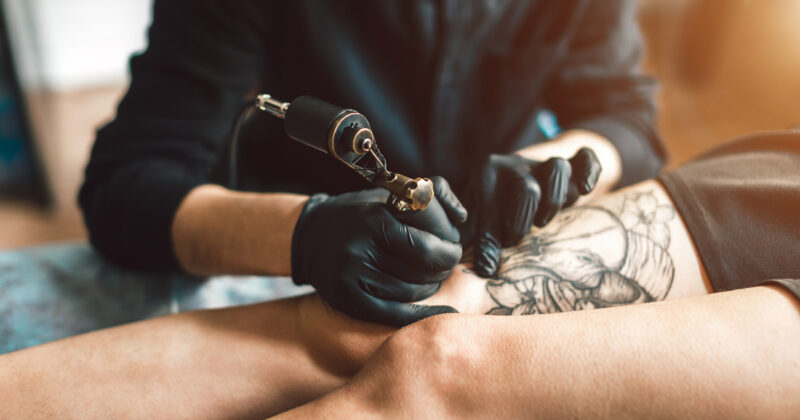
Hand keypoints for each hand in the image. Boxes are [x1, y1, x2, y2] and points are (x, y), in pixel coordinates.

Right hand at [291, 176, 467, 326]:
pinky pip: (393, 314)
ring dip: (429, 288)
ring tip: (431, 278)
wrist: (309, 236)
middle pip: (420, 272)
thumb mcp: (390, 194)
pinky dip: (422, 315)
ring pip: (410, 293)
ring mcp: (352, 276)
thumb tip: (463, 217)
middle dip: (441, 270)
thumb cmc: (361, 214)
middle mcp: (360, 249)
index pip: (425, 247)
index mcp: (374, 220)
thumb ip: (432, 194)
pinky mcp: (346, 298)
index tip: (454, 250)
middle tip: (445, 265)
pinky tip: (443, 310)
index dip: (448, 253)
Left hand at [464, 148, 600, 276]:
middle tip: (515, 240)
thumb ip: (484, 241)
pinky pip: (585, 157)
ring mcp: (544, 162)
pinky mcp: (570, 164)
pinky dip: (589, 170)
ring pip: (557, 169)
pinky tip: (586, 189)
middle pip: (526, 190)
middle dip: (522, 222)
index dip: (495, 235)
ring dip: (553, 202)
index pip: (491, 202)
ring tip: (541, 223)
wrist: (509, 176)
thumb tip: (487, 270)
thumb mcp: (482, 220)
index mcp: (487, 171)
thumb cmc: (491, 206)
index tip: (497, 256)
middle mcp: (515, 162)